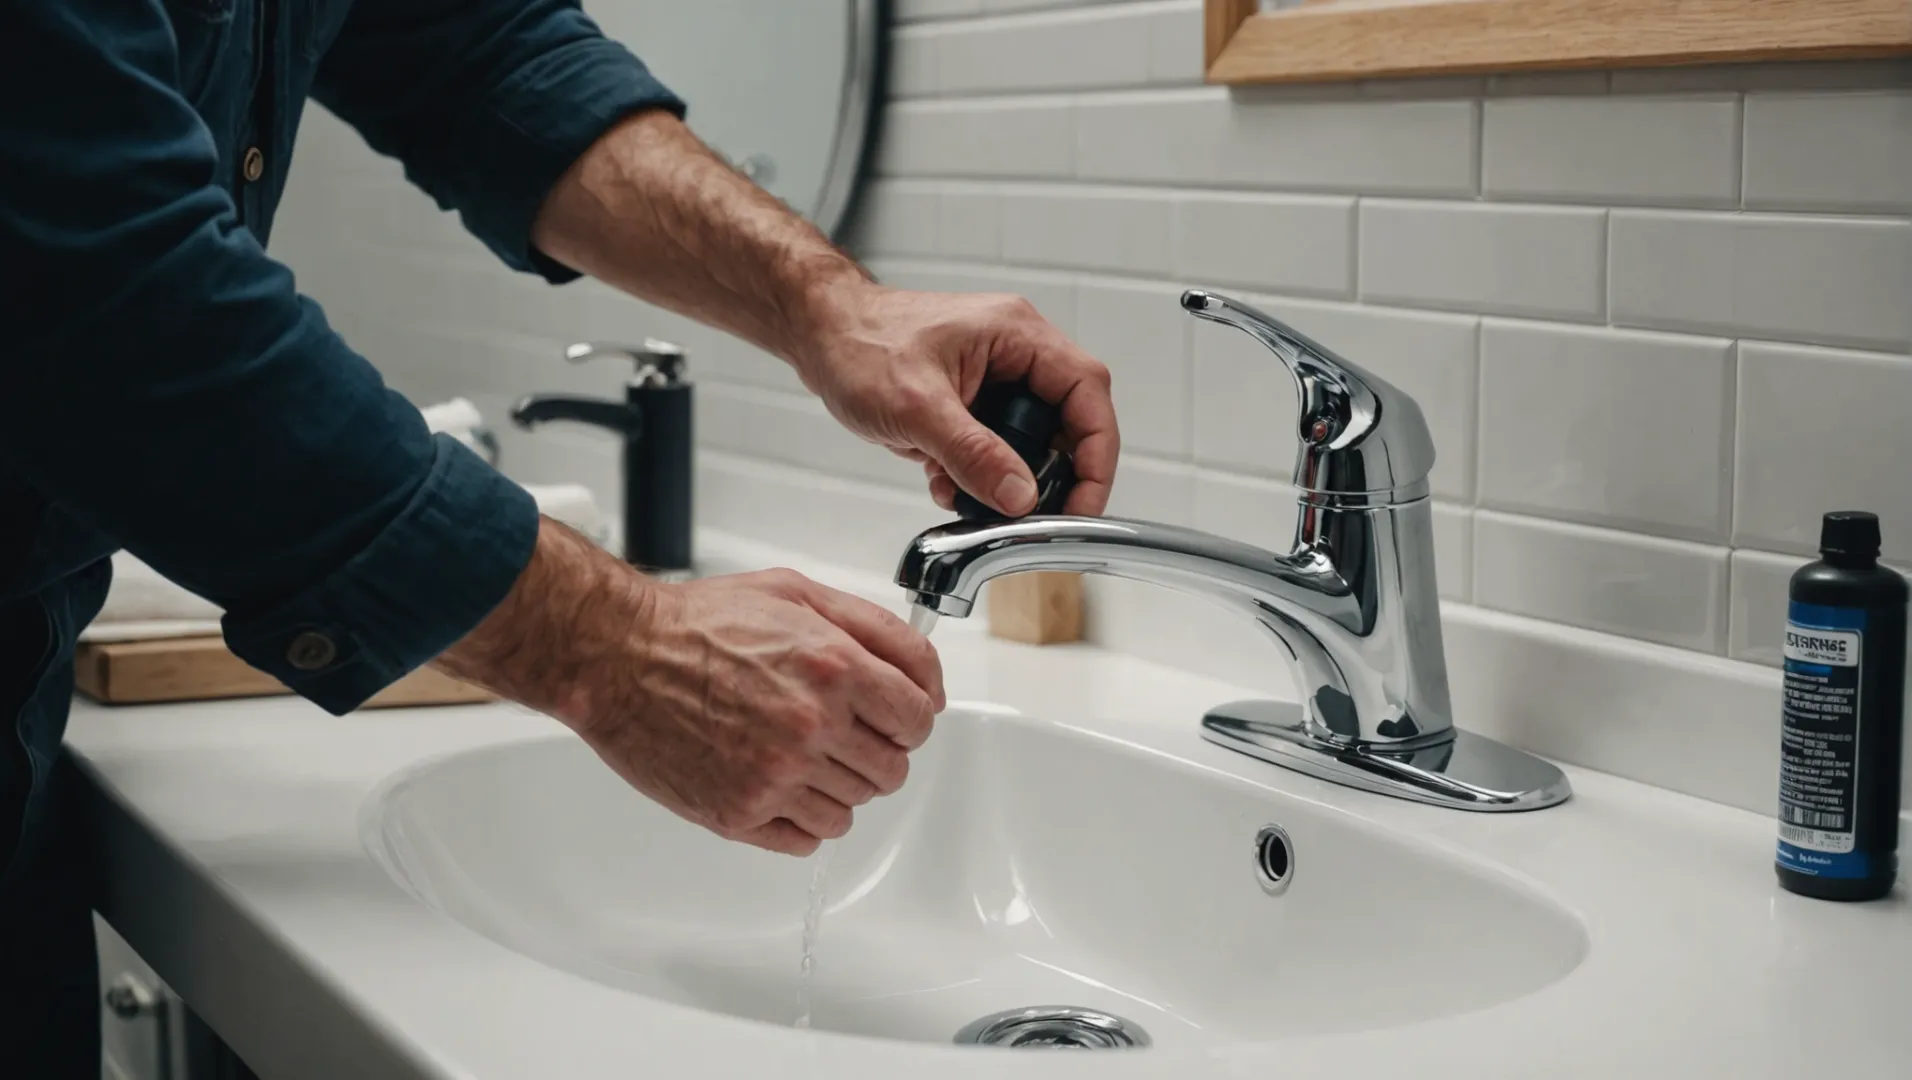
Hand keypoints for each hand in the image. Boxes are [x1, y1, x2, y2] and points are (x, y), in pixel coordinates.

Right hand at [437, 520, 944, 855]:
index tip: (893, 714)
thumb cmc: (698, 624)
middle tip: (838, 730)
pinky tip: (778, 782)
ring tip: (796, 751)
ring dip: (837, 783)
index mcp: (834, 668)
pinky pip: (809, 839)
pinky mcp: (741, 815)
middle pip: (892, 770)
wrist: (617, 658)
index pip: (920, 718)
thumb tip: (926, 676)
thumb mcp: (797, 594)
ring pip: (853, 808)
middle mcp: (812, 727)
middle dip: (874, 749)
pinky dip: (803, 818)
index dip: (910, 715)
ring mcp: (777, 778)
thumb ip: (874, 630)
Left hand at [793, 283, 1118, 516]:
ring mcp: (995, 380)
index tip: (1085, 501)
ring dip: (1004, 479)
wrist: (819, 336)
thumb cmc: (859, 343)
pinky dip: (976, 476)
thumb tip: (1020, 496)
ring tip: (971, 497)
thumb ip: (973, 454)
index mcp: (1018, 335)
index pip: (1087, 391)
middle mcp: (1015, 354)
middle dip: (1045, 474)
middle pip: (1066, 423)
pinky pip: (996, 450)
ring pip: (1029, 443)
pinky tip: (944, 482)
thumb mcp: (917, 406)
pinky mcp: (972, 405)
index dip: (1097, 451)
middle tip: (1028, 514)